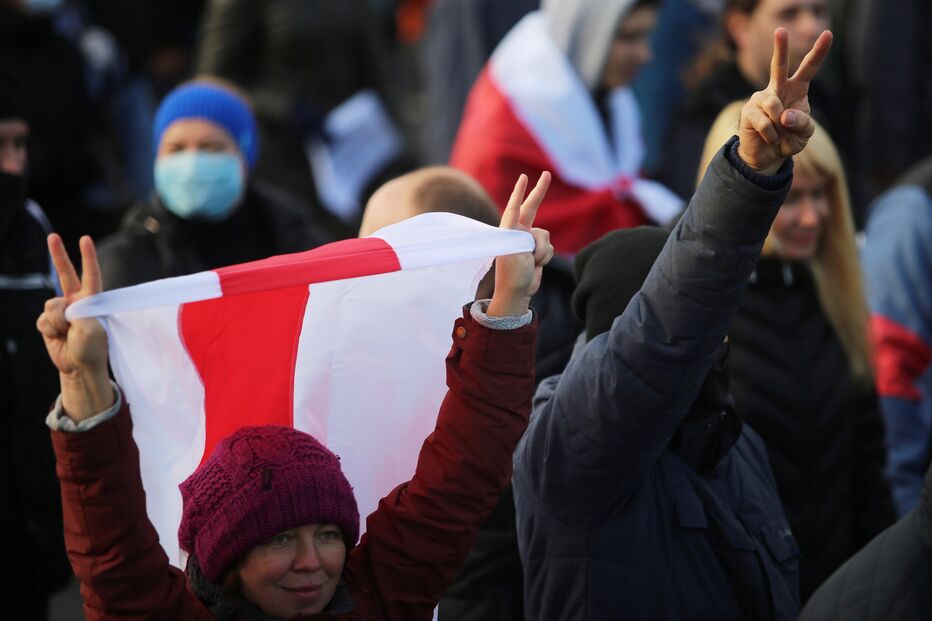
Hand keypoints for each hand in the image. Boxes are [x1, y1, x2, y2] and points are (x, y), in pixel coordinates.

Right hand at [36, 234, 113, 420]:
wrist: (78, 367)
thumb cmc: (92, 348)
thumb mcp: (91, 329)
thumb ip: (77, 312)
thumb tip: (59, 307)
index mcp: (93, 300)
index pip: (91, 275)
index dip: (88, 257)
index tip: (85, 239)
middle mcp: (77, 301)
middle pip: (66, 274)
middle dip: (58, 255)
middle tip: (53, 236)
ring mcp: (61, 310)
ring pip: (51, 305)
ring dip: (58, 321)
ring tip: (68, 333)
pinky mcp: (48, 321)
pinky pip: (43, 319)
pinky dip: (50, 329)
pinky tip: (59, 337)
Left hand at [487, 172, 553, 316]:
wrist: (518, 292)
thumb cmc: (511, 272)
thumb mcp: (512, 251)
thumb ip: (521, 235)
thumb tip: (535, 231)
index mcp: (508, 230)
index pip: (515, 206)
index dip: (520, 191)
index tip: (523, 177)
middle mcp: (518, 232)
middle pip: (532, 207)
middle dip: (539, 191)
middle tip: (546, 174)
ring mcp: (529, 241)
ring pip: (545, 235)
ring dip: (541, 250)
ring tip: (530, 261)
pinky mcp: (538, 251)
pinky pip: (550, 247)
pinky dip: (545, 257)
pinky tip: (535, 266)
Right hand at [738, 28, 832, 174]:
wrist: (768, 156)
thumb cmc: (789, 139)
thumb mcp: (805, 134)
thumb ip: (803, 123)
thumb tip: (784, 114)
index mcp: (797, 90)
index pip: (809, 68)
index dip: (818, 51)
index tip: (827, 33)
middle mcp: (778, 89)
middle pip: (779, 66)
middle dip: (780, 48)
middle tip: (780, 30)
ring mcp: (761, 99)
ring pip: (773, 104)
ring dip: (778, 125)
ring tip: (778, 134)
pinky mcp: (749, 111)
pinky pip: (764, 121)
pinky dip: (771, 134)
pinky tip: (770, 138)